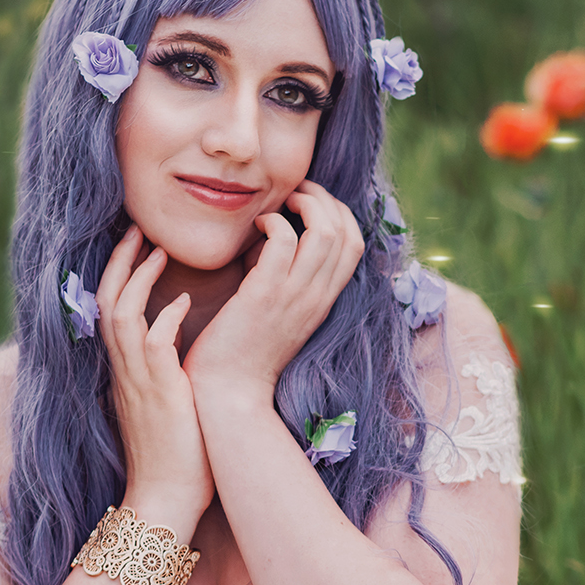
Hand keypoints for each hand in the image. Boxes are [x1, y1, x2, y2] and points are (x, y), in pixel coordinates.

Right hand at [95, 226, 213, 537]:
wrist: (165, 500)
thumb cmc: (175, 458)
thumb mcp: (164, 406)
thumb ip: (165, 373)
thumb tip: (179, 343)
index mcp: (124, 373)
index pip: (111, 312)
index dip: (120, 276)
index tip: (137, 248)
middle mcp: (123, 372)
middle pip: (106, 302)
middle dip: (119, 263)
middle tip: (136, 229)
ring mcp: (135, 381)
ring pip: (121, 315)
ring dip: (137, 279)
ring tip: (156, 249)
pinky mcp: (156, 394)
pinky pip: (152, 345)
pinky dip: (165, 319)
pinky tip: (183, 301)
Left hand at [183, 181, 363, 400]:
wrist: (229, 392)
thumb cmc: (244, 351)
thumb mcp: (280, 313)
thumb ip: (286, 279)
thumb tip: (276, 240)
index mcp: (324, 300)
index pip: (355, 243)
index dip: (338, 212)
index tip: (309, 203)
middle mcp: (317, 297)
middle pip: (345, 231)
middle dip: (323, 199)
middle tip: (294, 193)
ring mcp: (294, 296)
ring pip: (324, 231)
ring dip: (303, 203)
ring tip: (279, 203)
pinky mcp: (265, 296)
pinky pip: (283, 240)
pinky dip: (272, 222)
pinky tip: (255, 227)